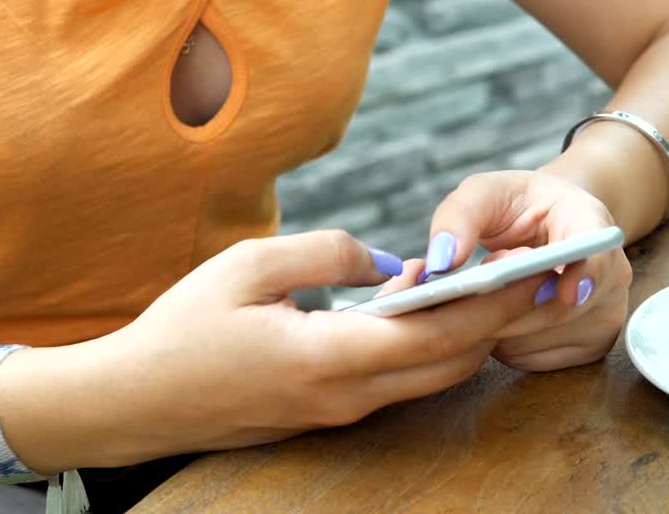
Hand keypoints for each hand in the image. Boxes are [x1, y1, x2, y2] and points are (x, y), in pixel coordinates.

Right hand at [97, 230, 549, 461]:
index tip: (531, 271)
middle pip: (449, 364)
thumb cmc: (183, 328)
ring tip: (495, 289)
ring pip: (429, 379)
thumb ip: (329, 253)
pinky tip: (433, 314)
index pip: (439, 335)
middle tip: (535, 278)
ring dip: (468, 338)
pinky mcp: (326, 415)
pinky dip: (431, 351)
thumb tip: (392, 261)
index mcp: (329, 356)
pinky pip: (398, 384)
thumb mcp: (249, 266)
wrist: (134, 402)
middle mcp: (345, 396)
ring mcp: (338, 413)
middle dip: (498, 322)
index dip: (492, 304)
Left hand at [380, 171, 632, 371]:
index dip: (586, 276)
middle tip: (469, 286)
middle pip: (559, 311)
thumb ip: (460, 216)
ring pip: (538, 339)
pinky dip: (505, 343)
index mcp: (591, 222)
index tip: (565, 291)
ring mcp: (605, 315)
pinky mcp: (589, 347)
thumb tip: (441, 260)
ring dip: (499, 324)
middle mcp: (612, 273)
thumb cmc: (517, 205)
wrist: (550, 221)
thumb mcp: (485, 193)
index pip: (598, 255)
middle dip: (503, 305)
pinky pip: (532, 358)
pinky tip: (500, 314)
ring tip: (492, 289)